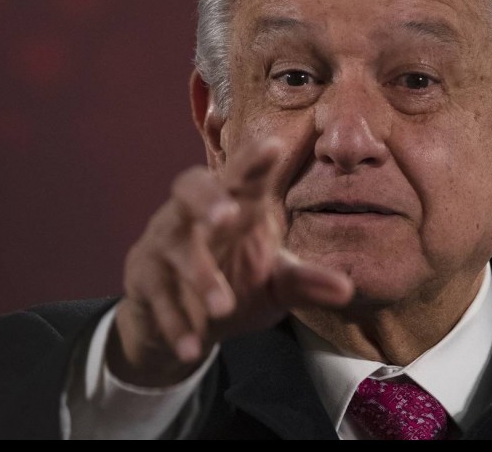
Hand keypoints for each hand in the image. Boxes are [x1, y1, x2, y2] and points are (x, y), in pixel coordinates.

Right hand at [107, 137, 353, 386]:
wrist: (184, 322)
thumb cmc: (238, 282)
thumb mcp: (276, 284)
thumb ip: (306, 282)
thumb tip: (348, 289)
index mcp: (236, 204)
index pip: (244, 174)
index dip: (254, 159)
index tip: (273, 145)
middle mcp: (196, 213)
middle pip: (191, 186)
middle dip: (208, 198)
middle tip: (227, 215)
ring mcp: (165, 241)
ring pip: (174, 244)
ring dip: (198, 274)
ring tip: (223, 308)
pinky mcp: (143, 276)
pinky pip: (155, 293)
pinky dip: (174, 320)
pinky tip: (192, 346)